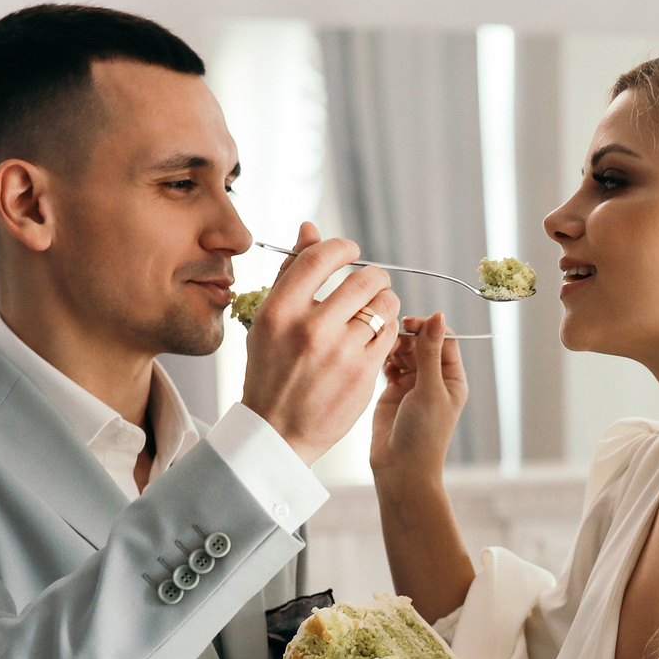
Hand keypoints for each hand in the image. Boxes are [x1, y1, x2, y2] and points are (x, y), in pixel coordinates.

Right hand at [241, 221, 401, 464]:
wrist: (278, 430)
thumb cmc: (270, 370)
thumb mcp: (267, 321)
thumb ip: (290, 274)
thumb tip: (310, 228)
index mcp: (280, 311)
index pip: (320, 257)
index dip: (342, 247)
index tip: (350, 251)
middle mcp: (310, 328)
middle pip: (362, 279)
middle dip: (374, 275)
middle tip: (372, 282)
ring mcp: (340, 352)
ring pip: (384, 305)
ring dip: (387, 300)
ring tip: (378, 306)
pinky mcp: (363, 373)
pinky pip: (391, 334)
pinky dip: (390, 327)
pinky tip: (379, 332)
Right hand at [372, 312, 467, 477]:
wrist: (400, 468)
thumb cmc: (423, 434)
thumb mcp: (429, 389)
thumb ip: (430, 352)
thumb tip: (438, 316)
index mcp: (452, 378)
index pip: (444, 339)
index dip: (428, 327)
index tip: (410, 323)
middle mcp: (434, 379)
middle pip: (422, 342)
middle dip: (408, 336)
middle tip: (392, 339)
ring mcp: (413, 384)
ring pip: (404, 352)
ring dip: (394, 347)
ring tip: (383, 351)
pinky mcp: (393, 391)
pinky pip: (389, 365)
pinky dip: (384, 360)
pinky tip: (379, 363)